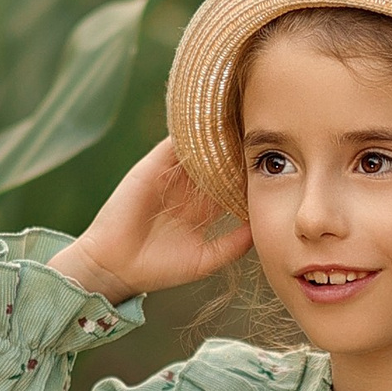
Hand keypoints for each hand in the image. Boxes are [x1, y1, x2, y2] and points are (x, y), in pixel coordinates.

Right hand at [51, 140, 252, 302]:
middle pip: (220, 161)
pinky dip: (193, 131)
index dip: (251, 175)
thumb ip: (234, 243)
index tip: (274, 166)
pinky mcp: (154, 165)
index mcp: (203, 209)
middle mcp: (189, 188)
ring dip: (220, 136)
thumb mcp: (206, 259)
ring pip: (201, 148)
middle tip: (265, 138)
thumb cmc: (159, 269)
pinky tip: (214, 122)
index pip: (233, 184)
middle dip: (240, 150)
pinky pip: (176, 142)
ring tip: (245, 122)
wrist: (117, 265)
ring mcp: (171, 175)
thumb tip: (261, 225)